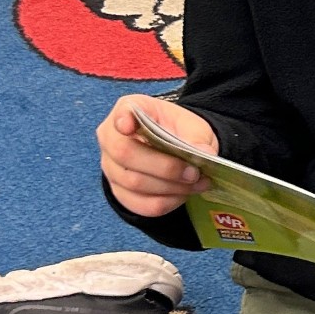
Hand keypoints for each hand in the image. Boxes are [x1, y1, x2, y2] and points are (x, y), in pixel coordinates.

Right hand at [97, 95, 215, 216]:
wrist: (176, 149)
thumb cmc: (180, 132)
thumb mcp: (193, 127)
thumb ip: (197, 137)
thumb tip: (204, 154)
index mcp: (129, 110)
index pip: (120, 112)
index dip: (122, 119)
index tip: (128, 125)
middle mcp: (111, 138)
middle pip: (125, 154)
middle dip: (165, 167)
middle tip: (194, 173)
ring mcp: (111, 167)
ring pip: (134, 183)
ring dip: (170, 187)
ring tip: (196, 184)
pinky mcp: (119, 192)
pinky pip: (140, 204)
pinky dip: (167, 202)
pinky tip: (183, 195)